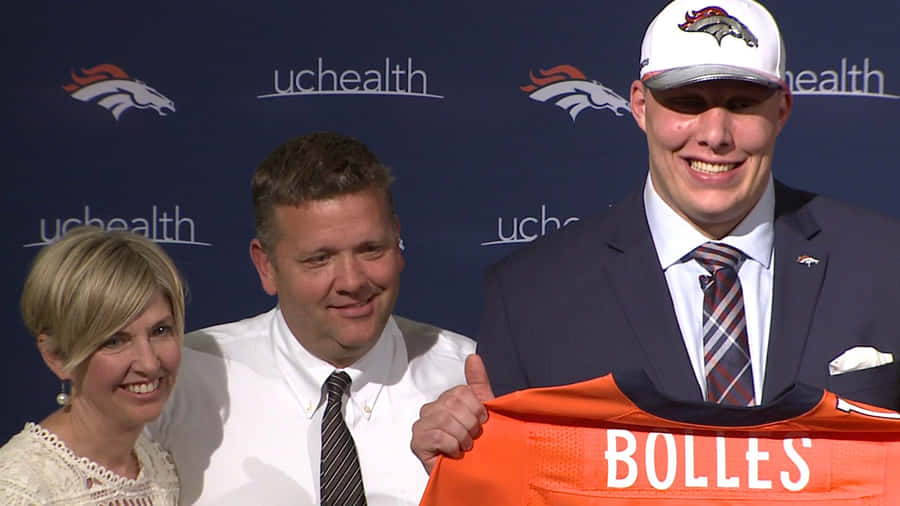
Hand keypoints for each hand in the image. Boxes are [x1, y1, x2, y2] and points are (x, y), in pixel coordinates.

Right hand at [411, 354, 495, 473]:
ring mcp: (421, 425)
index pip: (461, 392)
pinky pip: (437, 436)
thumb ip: (478, 382)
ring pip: (445, 420)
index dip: (476, 409)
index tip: (482, 423)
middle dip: (470, 424)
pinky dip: (452, 446)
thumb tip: (473, 357)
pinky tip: (455, 453)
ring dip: (462, 436)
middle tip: (473, 438)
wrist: (470, 473)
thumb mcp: (481, 411)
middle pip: (453, 404)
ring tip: (465, 446)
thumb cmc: (475, 442)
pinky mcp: (417, 442)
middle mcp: (430, 408)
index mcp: (446, 399)